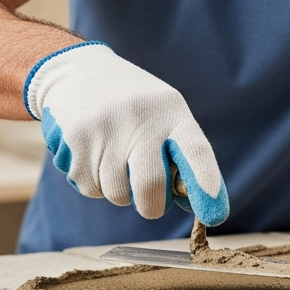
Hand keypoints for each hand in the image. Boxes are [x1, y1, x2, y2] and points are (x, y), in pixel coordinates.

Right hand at [24, 42, 228, 224]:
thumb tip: (192, 204)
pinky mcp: (75, 141)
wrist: (78, 73)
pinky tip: (94, 156)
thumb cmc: (135, 106)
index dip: (206, 185)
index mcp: (171, 111)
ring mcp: (104, 129)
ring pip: (118, 194)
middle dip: (153, 206)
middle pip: (151, 186)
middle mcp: (139, 118)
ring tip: (116, 161)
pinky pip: (91, 189)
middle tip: (151, 201)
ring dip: (120, 192)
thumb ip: (180, 156)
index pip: (195, 151)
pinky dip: (96, 184)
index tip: (214, 216)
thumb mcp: (164, 114)